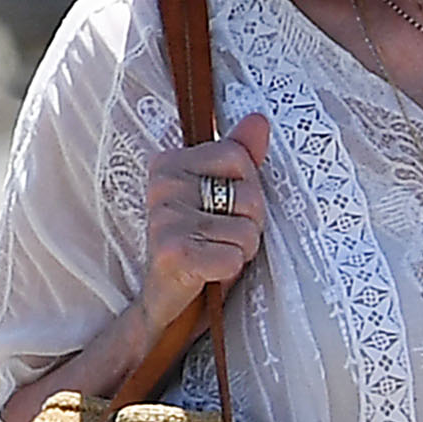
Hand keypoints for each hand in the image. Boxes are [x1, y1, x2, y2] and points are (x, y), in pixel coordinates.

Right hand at [141, 111, 271, 331]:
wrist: (169, 302)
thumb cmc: (203, 245)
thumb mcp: (224, 197)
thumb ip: (240, 156)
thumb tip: (259, 119)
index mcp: (171, 162)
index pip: (240, 159)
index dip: (248, 192)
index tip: (224, 209)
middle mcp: (163, 185)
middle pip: (251, 196)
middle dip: (250, 225)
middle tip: (221, 239)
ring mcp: (165, 218)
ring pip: (247, 231)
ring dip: (241, 251)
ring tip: (215, 255)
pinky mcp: (174, 252)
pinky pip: (234, 257)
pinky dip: (230, 271)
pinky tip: (208, 274)